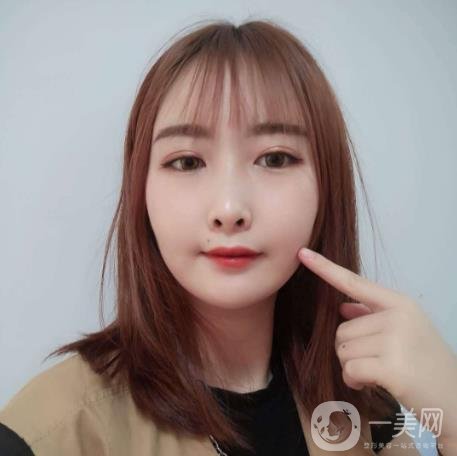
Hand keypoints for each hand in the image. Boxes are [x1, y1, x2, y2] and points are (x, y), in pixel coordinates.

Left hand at [297, 247, 456, 443]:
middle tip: (377, 362)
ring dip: (352, 367)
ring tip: (379, 373)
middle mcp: (397, 316)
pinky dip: (355, 381)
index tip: (302, 253)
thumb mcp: (405, 331)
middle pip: (341, 329)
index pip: (354, 283)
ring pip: (342, 350)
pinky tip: (373, 384)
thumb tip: (343, 307)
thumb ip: (372, 315)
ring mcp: (395, 340)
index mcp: (399, 303)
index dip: (325, 268)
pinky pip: (349, 369)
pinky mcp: (392, 367)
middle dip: (351, 350)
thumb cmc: (426, 365)